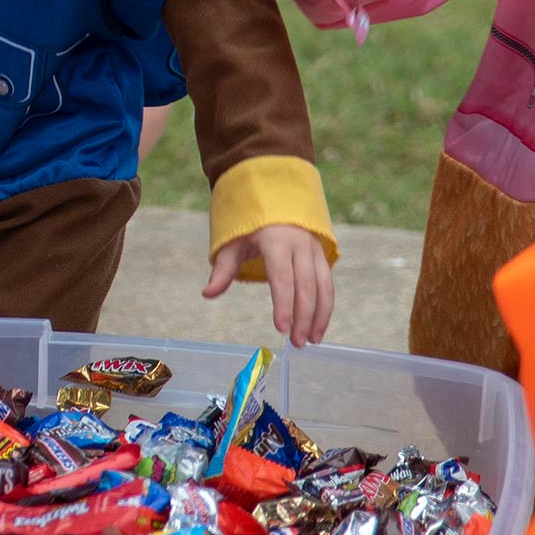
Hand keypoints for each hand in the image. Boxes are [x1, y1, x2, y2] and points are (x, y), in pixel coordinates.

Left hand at [205, 223, 333, 348]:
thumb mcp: (232, 240)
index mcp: (276, 240)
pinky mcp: (321, 254)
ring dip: (320, 315)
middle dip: (304, 317)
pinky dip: (325, 305)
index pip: (282, 278)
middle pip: (306, 286)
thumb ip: (223, 269)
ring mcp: (314, 248)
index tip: (281, 328)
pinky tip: (318, 325)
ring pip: (324, 286)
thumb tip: (208, 294)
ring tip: (312, 340)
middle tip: (297, 343)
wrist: (274, 190)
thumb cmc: (249, 219)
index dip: (283, 304)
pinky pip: (327, 282)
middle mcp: (300, 244)